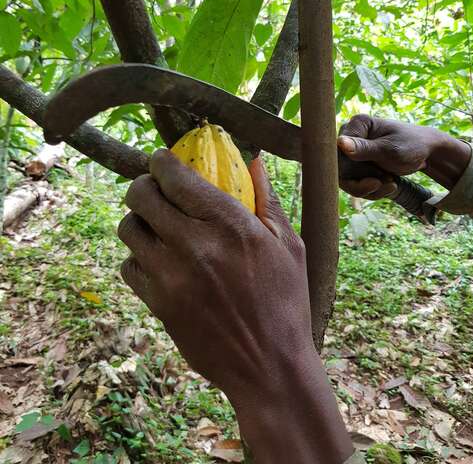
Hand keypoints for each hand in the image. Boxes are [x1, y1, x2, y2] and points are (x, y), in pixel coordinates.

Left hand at [118, 151, 352, 463]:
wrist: (269, 366)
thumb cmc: (286, 301)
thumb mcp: (289, 246)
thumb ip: (267, 199)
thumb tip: (254, 160)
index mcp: (229, 224)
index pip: (175, 177)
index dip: (161, 161)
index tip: (162, 160)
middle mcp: (194, 245)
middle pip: (140, 196)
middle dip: (144, 185)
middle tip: (155, 190)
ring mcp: (170, 276)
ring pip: (128, 229)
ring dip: (138, 220)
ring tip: (155, 225)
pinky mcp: (158, 303)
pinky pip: (128, 266)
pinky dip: (138, 257)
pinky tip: (158, 260)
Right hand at [338, 114, 470, 197]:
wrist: (428, 153)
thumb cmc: (412, 145)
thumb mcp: (390, 149)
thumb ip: (364, 148)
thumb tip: (339, 143)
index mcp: (356, 125)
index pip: (336, 152)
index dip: (349, 171)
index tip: (374, 181)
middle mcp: (350, 137)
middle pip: (339, 169)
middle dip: (361, 183)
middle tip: (384, 184)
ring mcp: (353, 153)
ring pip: (346, 180)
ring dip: (368, 189)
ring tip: (391, 184)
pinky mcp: (358, 165)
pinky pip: (356, 183)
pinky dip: (372, 190)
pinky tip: (390, 185)